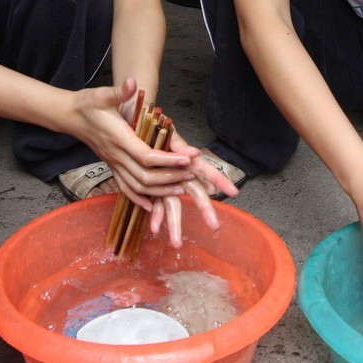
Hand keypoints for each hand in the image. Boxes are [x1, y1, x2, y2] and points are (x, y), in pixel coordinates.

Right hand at [71, 77, 192, 210]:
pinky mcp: (113, 167)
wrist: (69, 116)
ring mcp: (114, 164)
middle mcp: (116, 155)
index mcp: (119, 138)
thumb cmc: (88, 104)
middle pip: (145, 176)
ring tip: (180, 189)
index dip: (168, 160)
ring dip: (160, 191)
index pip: (146, 155)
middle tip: (190, 175)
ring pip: (137, 186)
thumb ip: (119, 91)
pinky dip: (140, 199)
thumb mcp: (102, 94)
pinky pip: (126, 189)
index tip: (188, 159)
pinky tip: (153, 205)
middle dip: (170, 178)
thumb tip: (132, 82)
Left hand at [145, 127, 239, 243]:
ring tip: (176, 243)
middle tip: (215, 227)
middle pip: (194, 192)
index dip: (219, 180)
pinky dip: (155, 214)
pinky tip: (154, 228)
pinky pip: (155, 202)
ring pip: (173, 203)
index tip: (234, 192)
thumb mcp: (163, 129)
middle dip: (204, 210)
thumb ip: (177, 144)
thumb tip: (194, 154)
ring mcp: (165, 180)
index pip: (205, 170)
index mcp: (184, 158)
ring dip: (174, 223)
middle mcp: (178, 171)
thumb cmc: (149, 123)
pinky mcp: (151, 184)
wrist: (128, 120)